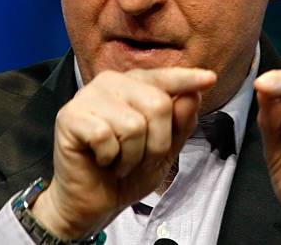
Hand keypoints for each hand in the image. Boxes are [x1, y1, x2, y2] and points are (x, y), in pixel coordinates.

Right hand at [32, 67, 215, 238]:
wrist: (94, 201)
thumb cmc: (128, 170)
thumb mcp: (166, 148)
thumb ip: (181, 121)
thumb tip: (193, 95)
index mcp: (136, 84)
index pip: (167, 77)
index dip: (188, 79)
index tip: (210, 79)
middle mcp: (112, 82)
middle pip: (158, 104)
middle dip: (157, 143)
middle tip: (140, 158)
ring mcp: (89, 95)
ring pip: (133, 124)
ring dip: (132, 155)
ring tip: (120, 161)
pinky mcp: (70, 115)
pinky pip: (105, 136)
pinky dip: (109, 158)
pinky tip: (101, 160)